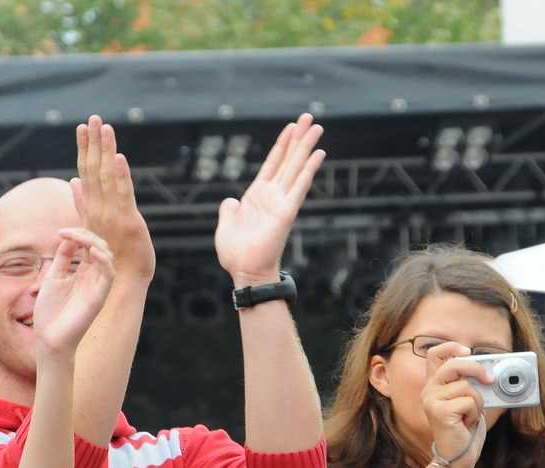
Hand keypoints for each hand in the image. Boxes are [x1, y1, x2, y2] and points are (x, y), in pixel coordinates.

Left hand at [32, 227, 114, 355]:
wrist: (49, 337)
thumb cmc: (50, 311)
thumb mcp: (52, 278)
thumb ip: (62, 258)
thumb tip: (67, 237)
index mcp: (82, 272)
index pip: (88, 245)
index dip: (78, 234)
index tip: (60, 231)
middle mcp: (93, 277)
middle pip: (99, 247)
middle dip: (86, 235)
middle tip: (68, 232)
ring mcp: (97, 286)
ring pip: (106, 256)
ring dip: (93, 243)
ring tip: (78, 237)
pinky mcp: (99, 297)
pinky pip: (109, 275)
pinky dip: (104, 260)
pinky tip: (92, 252)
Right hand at [73, 115, 153, 280]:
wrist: (119, 282)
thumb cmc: (109, 258)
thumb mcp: (91, 227)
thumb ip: (82, 204)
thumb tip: (73, 182)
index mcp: (90, 208)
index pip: (85, 172)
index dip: (84, 149)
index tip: (82, 127)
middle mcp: (98, 209)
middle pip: (93, 169)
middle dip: (93, 143)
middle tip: (93, 118)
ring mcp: (112, 214)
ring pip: (107, 176)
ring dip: (106, 151)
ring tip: (104, 128)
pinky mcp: (128, 221)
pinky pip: (124, 195)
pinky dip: (122, 176)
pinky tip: (120, 158)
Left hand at [213, 113, 324, 285]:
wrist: (245, 272)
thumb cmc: (236, 254)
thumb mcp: (226, 226)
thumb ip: (229, 211)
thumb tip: (230, 200)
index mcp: (256, 196)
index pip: (272, 164)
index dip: (281, 145)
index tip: (291, 127)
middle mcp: (272, 195)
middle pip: (288, 160)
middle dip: (298, 138)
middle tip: (309, 117)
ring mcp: (281, 202)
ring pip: (296, 167)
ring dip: (306, 146)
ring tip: (317, 126)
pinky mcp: (287, 212)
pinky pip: (300, 186)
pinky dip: (309, 169)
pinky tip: (318, 154)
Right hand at [421, 340, 489, 467]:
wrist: (459, 455)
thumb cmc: (465, 428)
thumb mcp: (469, 400)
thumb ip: (471, 383)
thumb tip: (490, 371)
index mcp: (434, 385)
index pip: (435, 355)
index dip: (451, 347)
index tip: (468, 351)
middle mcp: (428, 390)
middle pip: (454, 364)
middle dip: (477, 369)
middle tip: (490, 380)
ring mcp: (431, 401)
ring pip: (467, 386)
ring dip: (477, 402)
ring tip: (469, 415)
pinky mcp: (439, 411)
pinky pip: (468, 401)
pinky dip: (475, 412)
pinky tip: (466, 423)